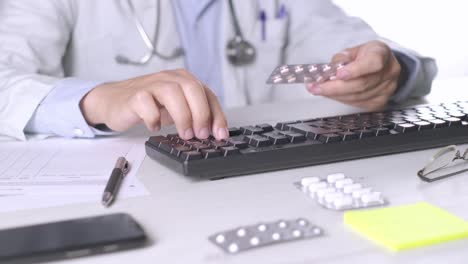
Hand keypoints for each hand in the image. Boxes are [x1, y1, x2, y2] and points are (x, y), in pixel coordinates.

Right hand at [80, 69, 228, 139]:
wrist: (114, 101)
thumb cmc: (149, 105)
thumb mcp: (177, 109)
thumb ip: (194, 115)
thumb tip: (214, 132)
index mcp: (184, 80)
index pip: (208, 94)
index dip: (217, 115)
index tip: (220, 135)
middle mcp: (170, 78)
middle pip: (192, 88)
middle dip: (200, 114)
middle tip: (200, 134)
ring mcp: (152, 84)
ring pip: (172, 93)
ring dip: (182, 116)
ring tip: (183, 134)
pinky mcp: (135, 95)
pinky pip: (146, 103)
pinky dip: (153, 117)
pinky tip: (154, 127)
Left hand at [306, 40, 400, 110]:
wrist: (383, 65)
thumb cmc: (365, 55)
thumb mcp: (354, 49)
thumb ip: (342, 58)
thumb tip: (329, 72)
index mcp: (382, 53)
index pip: (372, 63)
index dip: (355, 70)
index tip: (338, 74)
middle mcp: (388, 72)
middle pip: (360, 84)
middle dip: (334, 87)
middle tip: (315, 87)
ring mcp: (386, 89)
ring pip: (356, 97)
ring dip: (334, 95)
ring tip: (319, 90)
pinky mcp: (379, 102)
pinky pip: (356, 104)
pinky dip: (341, 99)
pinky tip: (332, 94)